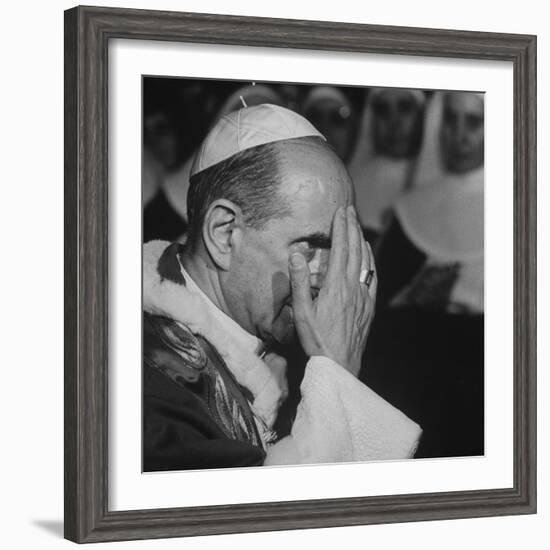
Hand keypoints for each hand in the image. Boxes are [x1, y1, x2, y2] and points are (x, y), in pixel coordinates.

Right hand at [288, 206, 376, 376]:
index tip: (341, 211)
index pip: (341, 248)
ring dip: (362, 241)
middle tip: (349, 210)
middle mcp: (353, 287)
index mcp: (336, 285)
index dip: (341, 228)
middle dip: (352, 227)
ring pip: (366, 261)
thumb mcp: (301, 311)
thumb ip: (299, 281)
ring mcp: (363, 296)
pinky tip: (368, 256)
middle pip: (355, 250)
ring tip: (357, 227)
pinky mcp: (369, 307)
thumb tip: (297, 254)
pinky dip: (370, 261)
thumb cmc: (316, 339)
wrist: (339, 363)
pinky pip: (372, 277)